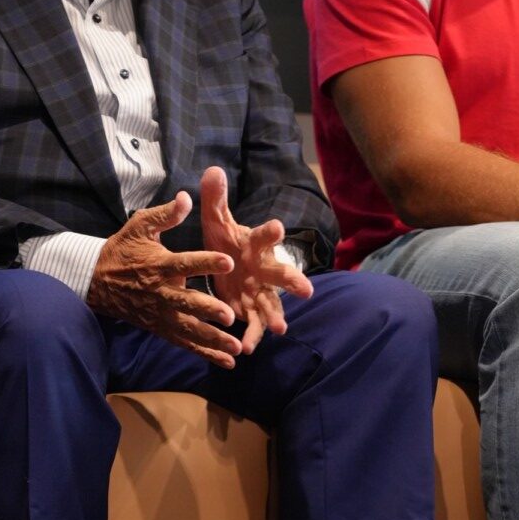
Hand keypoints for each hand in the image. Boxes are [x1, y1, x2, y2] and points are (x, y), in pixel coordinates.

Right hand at [87, 191, 242, 368]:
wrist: (96, 281)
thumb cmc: (123, 250)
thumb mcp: (139, 226)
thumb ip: (164, 215)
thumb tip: (186, 198)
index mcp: (159, 266)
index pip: (185, 263)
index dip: (206, 262)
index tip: (228, 260)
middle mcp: (161, 293)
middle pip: (187, 303)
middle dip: (207, 310)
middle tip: (228, 315)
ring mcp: (161, 314)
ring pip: (188, 329)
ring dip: (212, 340)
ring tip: (235, 348)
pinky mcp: (161, 328)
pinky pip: (185, 343)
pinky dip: (205, 354)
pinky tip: (228, 362)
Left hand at [200, 166, 312, 353]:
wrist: (225, 263)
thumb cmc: (225, 240)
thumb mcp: (216, 220)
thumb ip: (215, 198)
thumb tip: (212, 170)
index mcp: (255, 244)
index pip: (266, 235)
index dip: (272, 232)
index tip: (278, 227)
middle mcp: (263, 267)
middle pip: (281, 273)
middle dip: (293, 282)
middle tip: (306, 290)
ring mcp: (260, 290)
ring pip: (272, 304)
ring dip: (276, 316)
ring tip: (280, 329)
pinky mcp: (250, 308)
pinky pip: (254, 324)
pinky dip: (251, 335)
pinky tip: (246, 349)